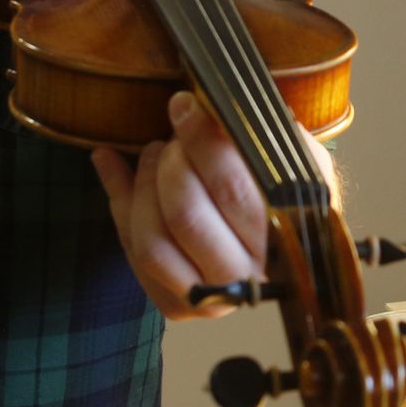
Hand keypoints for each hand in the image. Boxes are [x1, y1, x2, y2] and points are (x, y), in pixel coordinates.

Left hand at [94, 91, 311, 320]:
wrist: (286, 248)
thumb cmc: (286, 194)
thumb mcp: (297, 161)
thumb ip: (272, 135)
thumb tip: (225, 102)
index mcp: (283, 239)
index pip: (232, 188)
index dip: (201, 142)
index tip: (185, 106)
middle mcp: (246, 276)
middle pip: (186, 215)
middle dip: (170, 163)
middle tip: (174, 137)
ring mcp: (207, 298)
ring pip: (152, 241)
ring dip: (144, 184)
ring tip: (155, 152)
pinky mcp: (173, 304)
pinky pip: (131, 251)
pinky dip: (116, 199)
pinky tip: (108, 159)